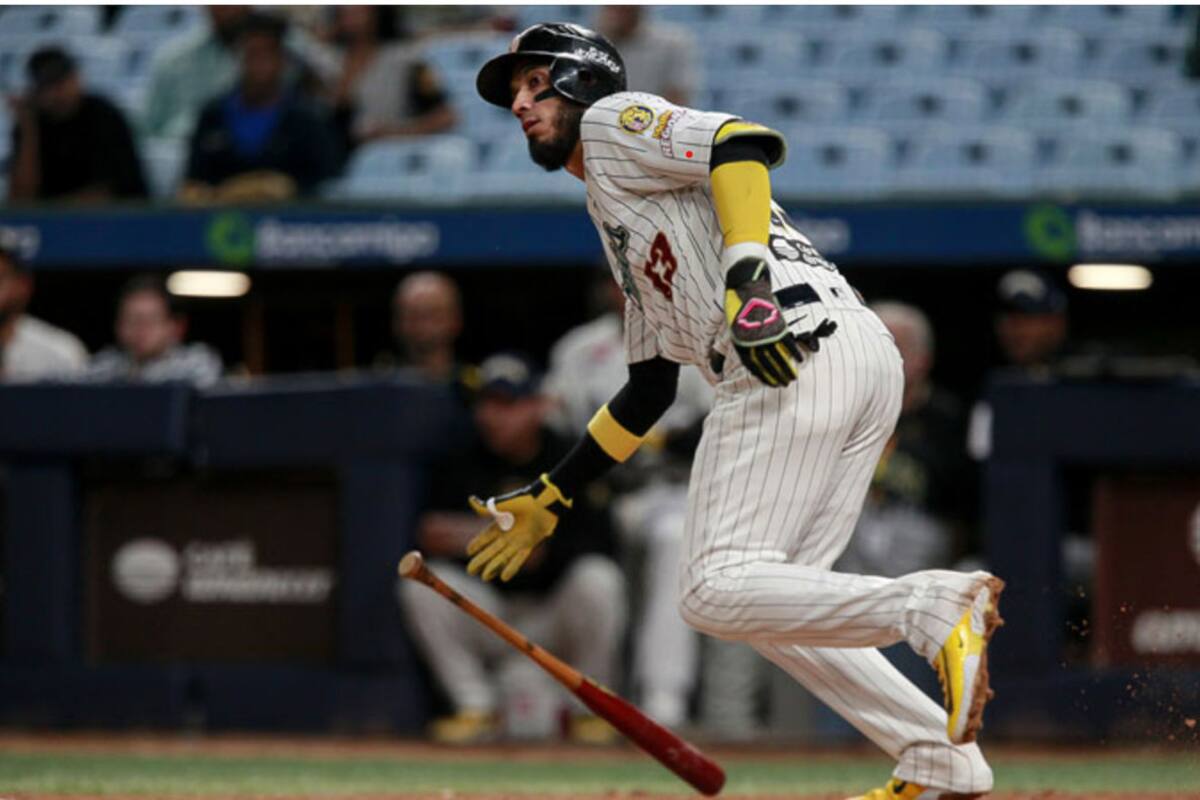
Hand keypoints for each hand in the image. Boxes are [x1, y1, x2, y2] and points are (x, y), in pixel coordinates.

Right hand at [465, 474, 571, 581]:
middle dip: (480, 561)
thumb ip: (486, 507)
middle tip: (470, 571)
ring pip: (503, 557)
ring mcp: (518, 540)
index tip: (468, 552)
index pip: (485, 537)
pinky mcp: (529, 544)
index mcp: (500, 523)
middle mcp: (508, 534)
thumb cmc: (524, 500)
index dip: (477, 544)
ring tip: (484, 578)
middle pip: (491, 551)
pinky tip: (504, 577)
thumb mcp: (503, 504)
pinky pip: (519, 559)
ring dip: (493, 568)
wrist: (545, 502)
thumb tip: (471, 500)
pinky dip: (512, 568)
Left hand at [724, 255, 806, 386]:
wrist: (743, 279)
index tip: (770, 384)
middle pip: (765, 362)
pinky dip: (793, 351)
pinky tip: (801, 360)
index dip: (761, 375)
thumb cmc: (736, 300)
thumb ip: (731, 340)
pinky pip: (785, 339)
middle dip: (775, 375)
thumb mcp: (729, 323)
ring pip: (776, 355)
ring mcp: (763, 329)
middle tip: (784, 385)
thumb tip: (718, 358)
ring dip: (785, 368)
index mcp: (739, 339)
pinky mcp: (774, 320)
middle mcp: (751, 337)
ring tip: (792, 378)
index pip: (751, 364)